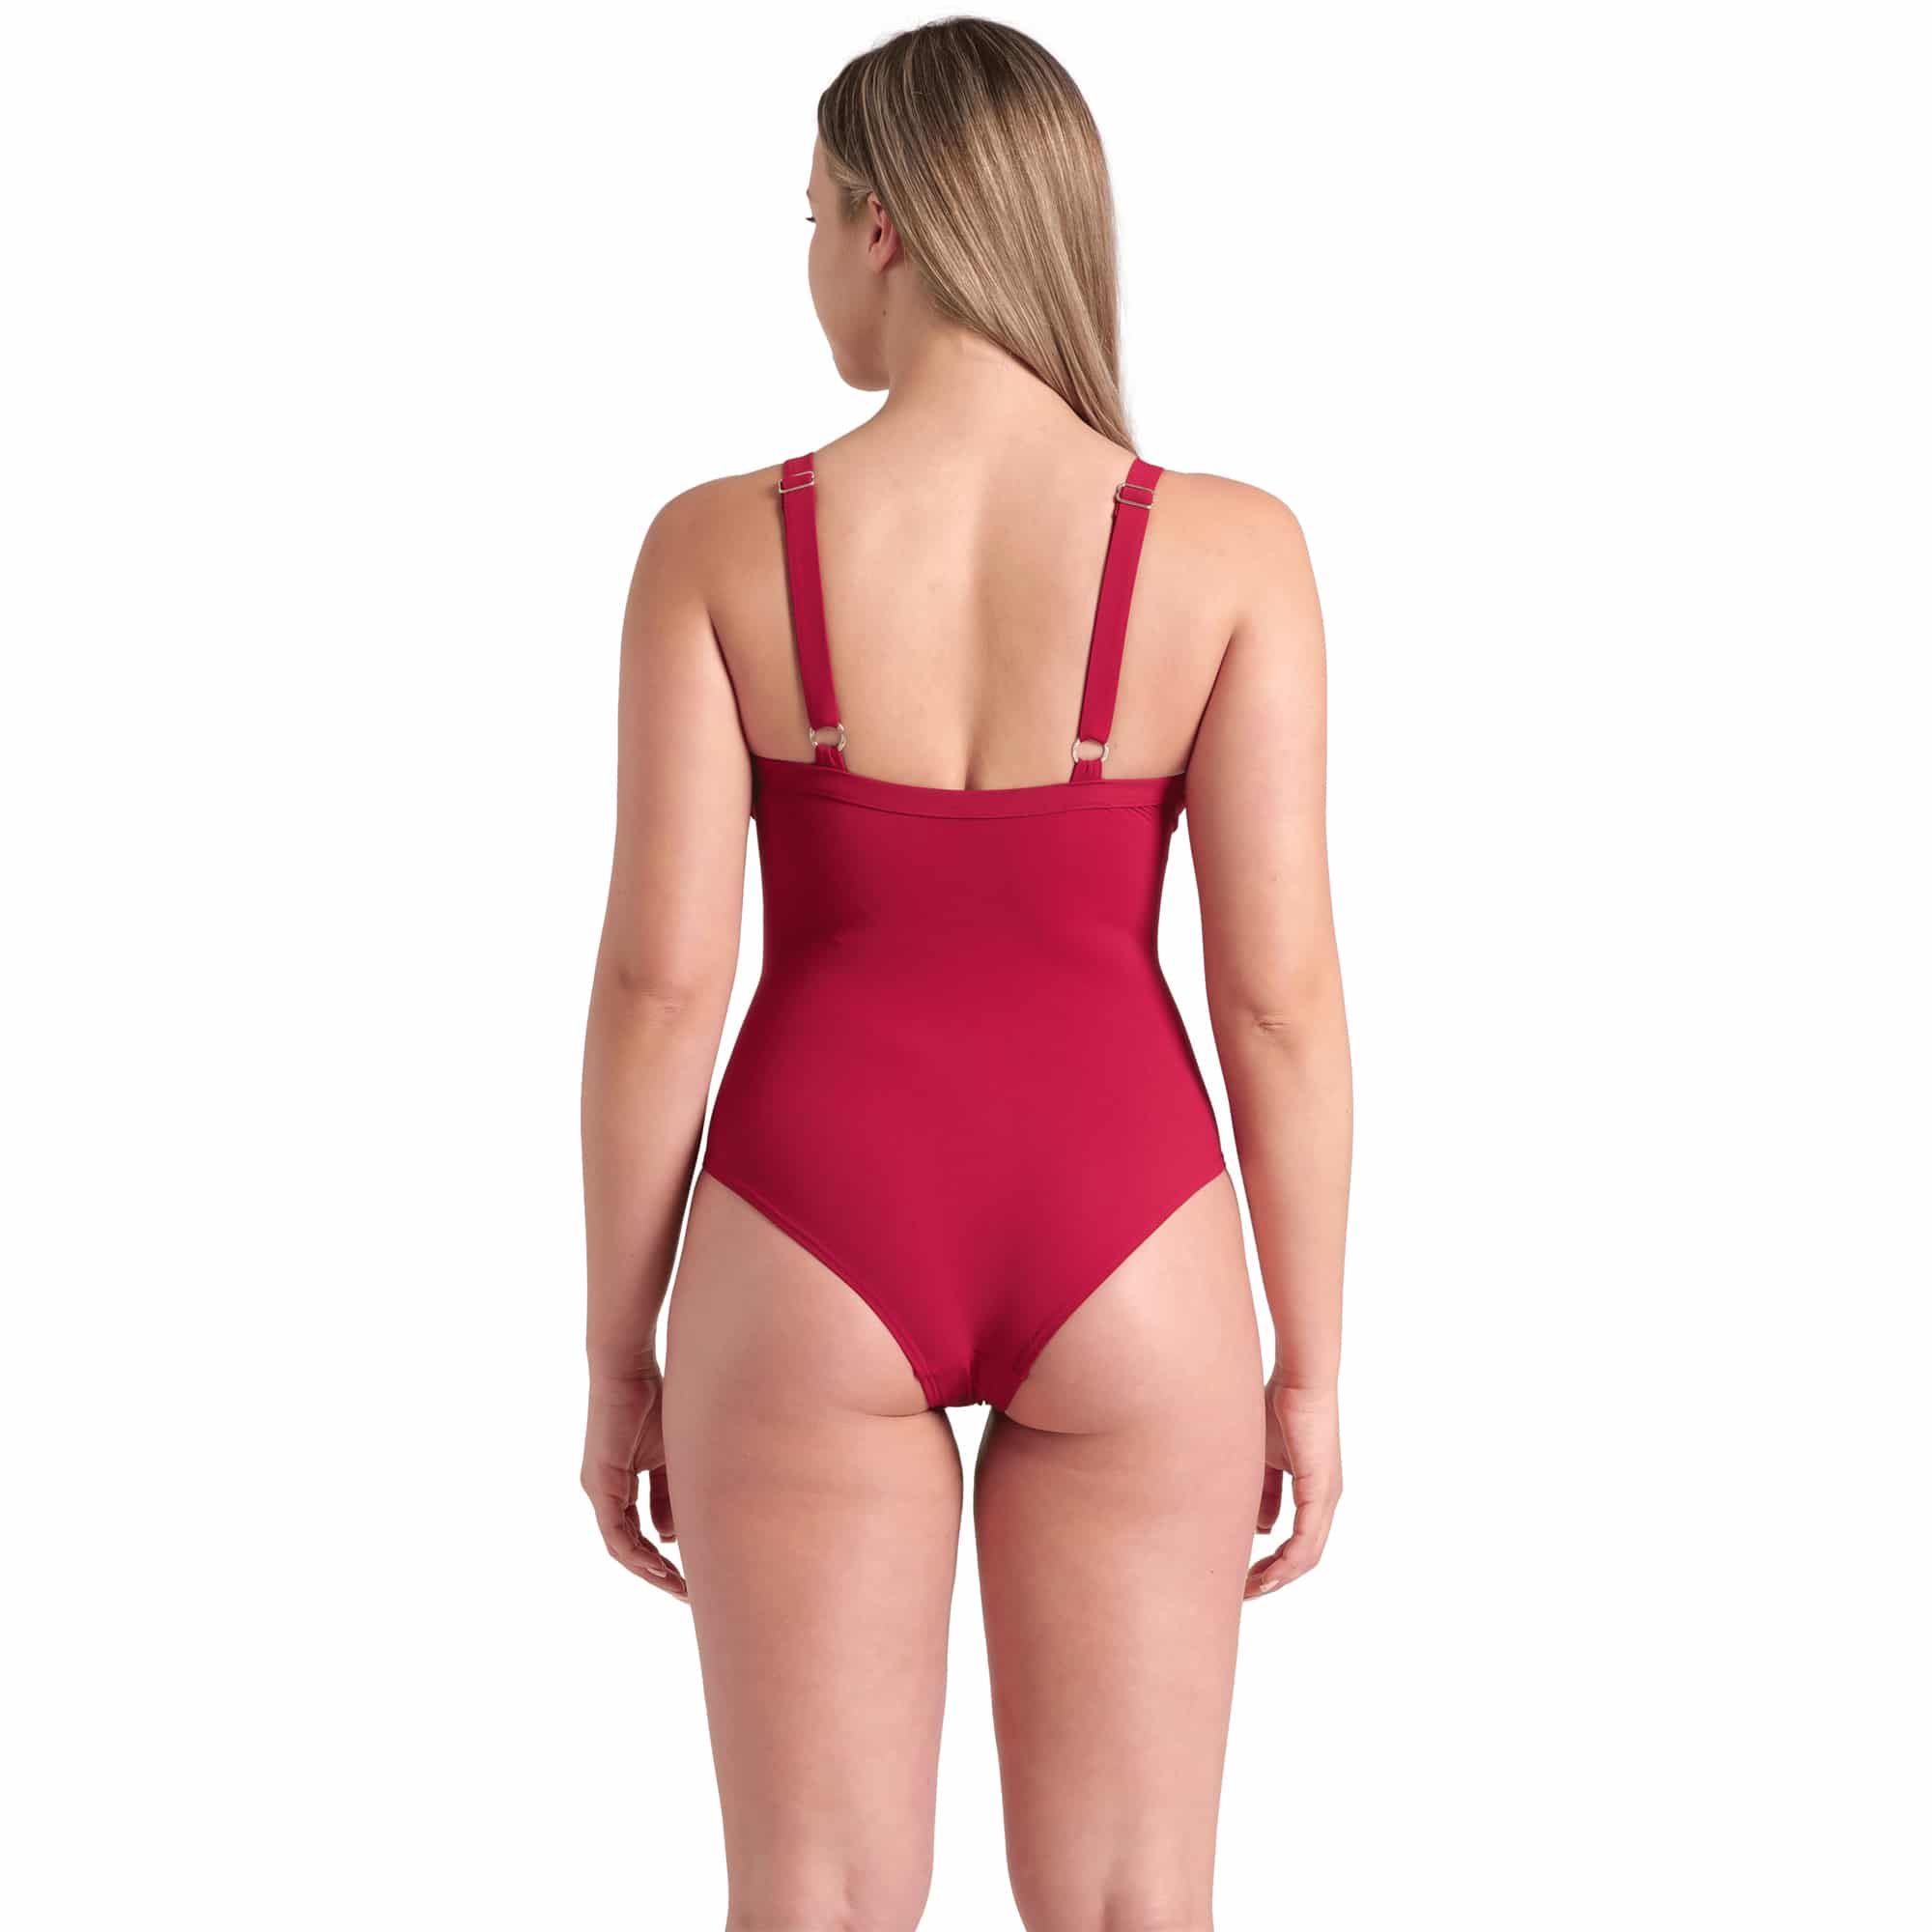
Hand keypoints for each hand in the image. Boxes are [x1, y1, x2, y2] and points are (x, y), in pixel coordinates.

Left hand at [581, 1366, 686, 1602]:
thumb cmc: (653, 1403)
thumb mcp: (671, 1458)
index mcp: (619, 1487)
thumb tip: (670, 1537)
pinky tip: (658, 1565)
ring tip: (677, 1587)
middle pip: (628, 1548)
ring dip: (649, 1570)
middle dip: (657, 1573)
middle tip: (685, 1594)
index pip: (637, 1535)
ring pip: (620, 1547)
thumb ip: (670, 1496)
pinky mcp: (599, 1484)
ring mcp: (598, 1490)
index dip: (662, 1559)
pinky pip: (615, 1532)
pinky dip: (636, 1552)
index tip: (689, 1577)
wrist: (628, 1370)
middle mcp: (604, 1493)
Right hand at [1246, 1377, 1340, 1599]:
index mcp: (1312, 1491)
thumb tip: (1260, 1526)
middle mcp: (1325, 1499)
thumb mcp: (1262, 1456)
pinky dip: (1288, 1560)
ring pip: (1307, 1555)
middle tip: (1245, 1592)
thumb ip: (1262, 1490)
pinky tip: (1269, 1573)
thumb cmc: (1276, 1405)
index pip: (1296, 1540)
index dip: (1271, 1562)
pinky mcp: (1321, 1490)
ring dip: (1279, 1576)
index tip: (1245, 1574)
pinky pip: (1307, 1539)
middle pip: (1303, 1556)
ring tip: (1251, 1589)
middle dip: (1272, 1577)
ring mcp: (1326, 1497)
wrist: (1298, 1379)